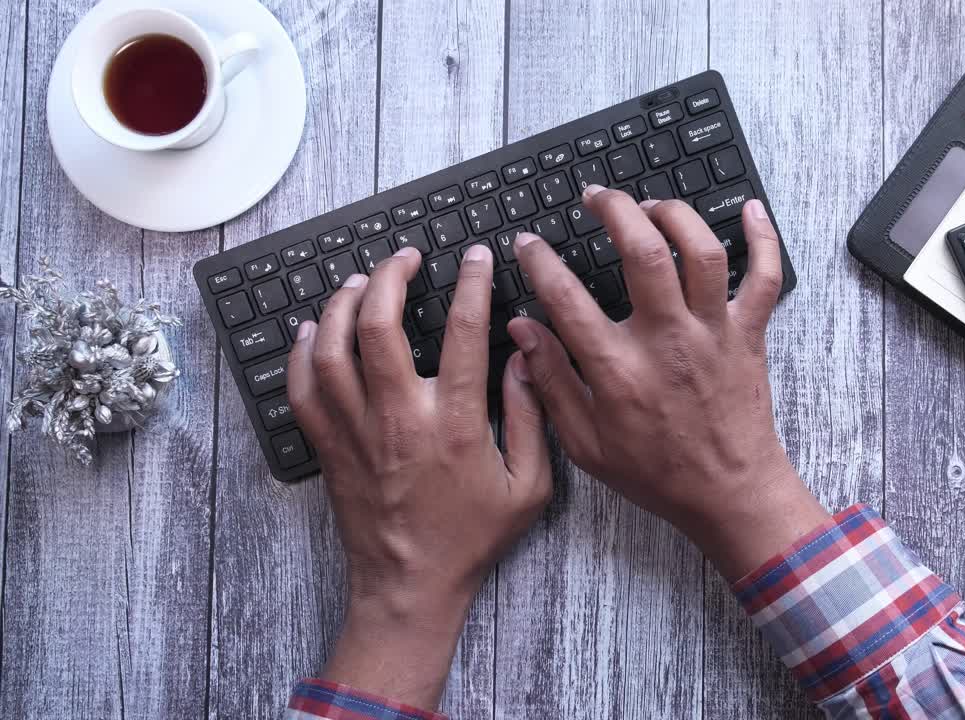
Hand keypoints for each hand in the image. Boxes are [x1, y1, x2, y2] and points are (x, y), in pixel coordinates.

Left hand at [286, 244, 550, 708]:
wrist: (410, 585)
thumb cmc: (470, 538)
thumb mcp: (529, 486)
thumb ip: (533, 418)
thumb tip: (524, 359)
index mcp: (455, 423)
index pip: (464, 333)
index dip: (472, 285)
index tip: (476, 258)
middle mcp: (400, 418)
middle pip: (378, 326)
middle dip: (389, 277)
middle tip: (404, 258)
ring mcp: (356, 431)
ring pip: (331, 349)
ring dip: (341, 304)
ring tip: (358, 281)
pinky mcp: (329, 447)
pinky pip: (302, 388)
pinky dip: (302, 352)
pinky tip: (313, 329)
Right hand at [507, 186, 827, 579]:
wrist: (730, 493)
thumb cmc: (657, 473)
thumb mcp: (586, 443)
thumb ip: (550, 382)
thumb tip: (522, 330)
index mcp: (620, 370)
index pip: (567, 297)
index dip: (540, 261)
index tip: (528, 243)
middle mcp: (668, 341)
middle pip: (642, 251)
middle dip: (614, 209)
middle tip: (595, 197)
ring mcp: (713, 333)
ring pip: (701, 251)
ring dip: (675, 214)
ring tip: (650, 205)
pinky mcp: (749, 334)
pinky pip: (764, 275)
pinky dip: (762, 238)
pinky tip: (748, 209)